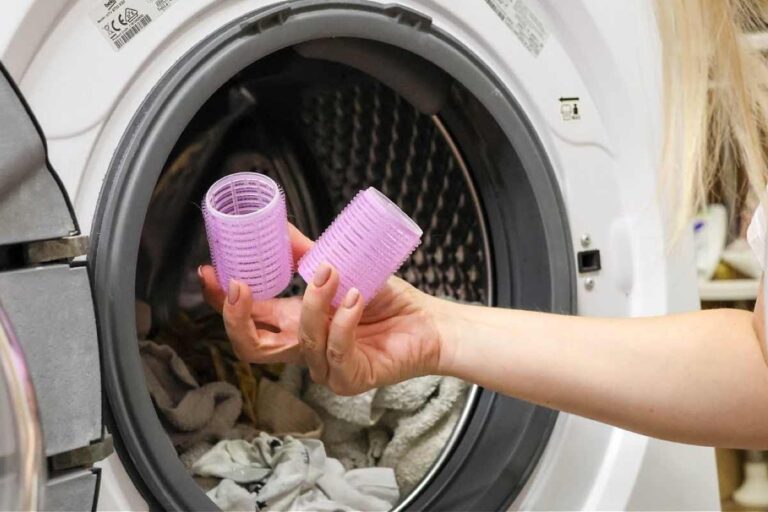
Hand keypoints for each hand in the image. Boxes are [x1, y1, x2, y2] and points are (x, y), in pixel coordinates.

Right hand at [198, 225, 445, 392]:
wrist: (428, 322)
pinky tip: (353, 298)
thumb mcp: (340, 269)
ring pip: (301, 340)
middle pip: (251, 349)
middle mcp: (303, 348)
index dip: (221, 302)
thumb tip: (278, 226)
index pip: (247, 322)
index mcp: (294, 324)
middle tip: (242, 284)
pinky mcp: (350, 378)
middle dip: (237, 318)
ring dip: (313, 302)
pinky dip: (342, 320)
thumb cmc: (387, 300)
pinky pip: (335, 349)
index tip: (210, 272)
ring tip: (331, 272)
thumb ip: (308, 253)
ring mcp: (324, 368)